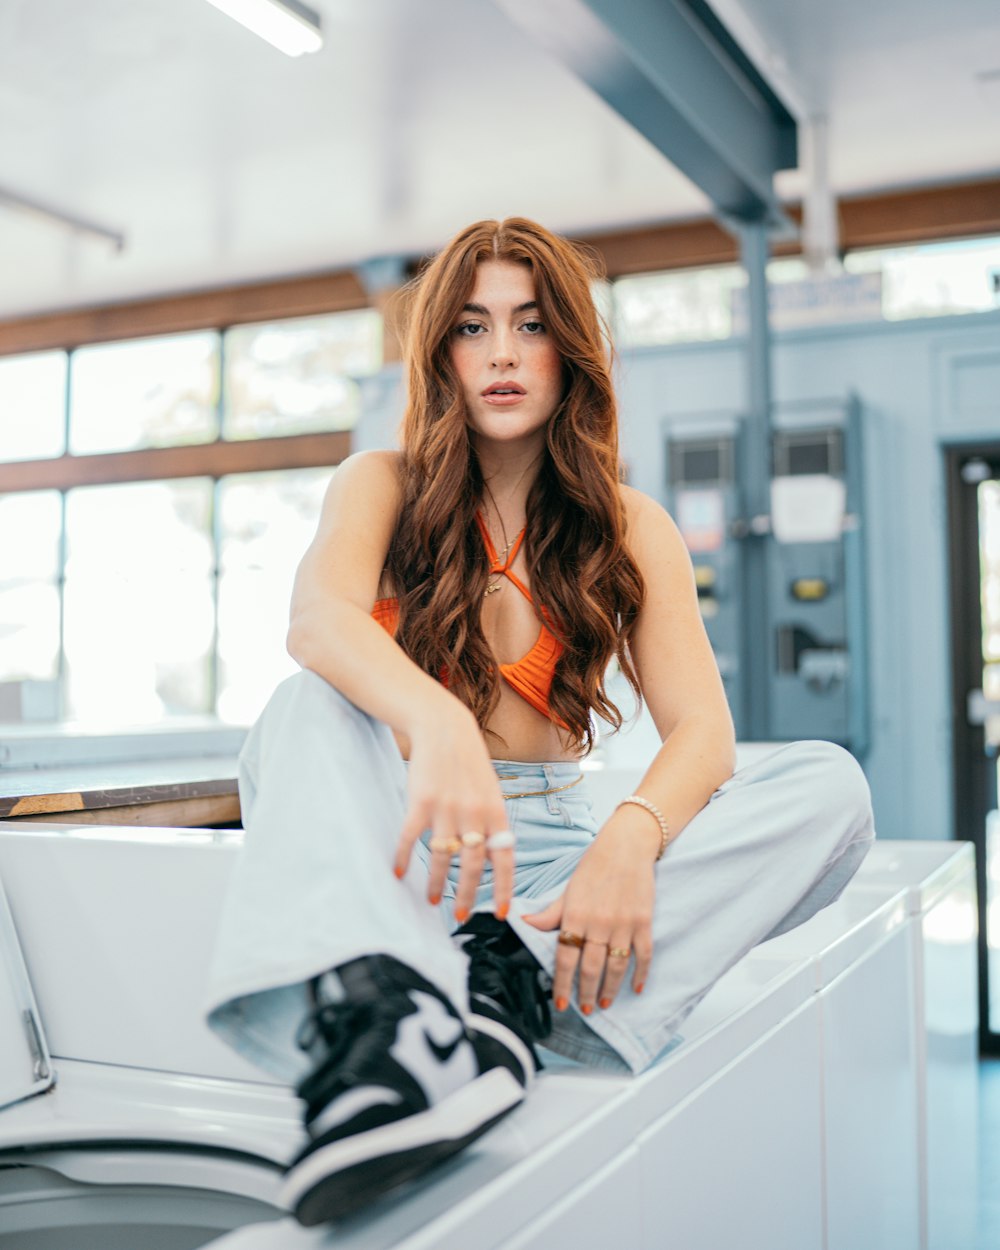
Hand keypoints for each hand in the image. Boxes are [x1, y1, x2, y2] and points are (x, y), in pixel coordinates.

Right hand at [393, 701, 512, 921]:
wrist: (444, 728)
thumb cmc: (468, 762)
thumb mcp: (490, 790)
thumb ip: (492, 821)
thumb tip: (493, 854)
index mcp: (496, 812)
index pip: (504, 859)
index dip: (503, 889)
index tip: (500, 913)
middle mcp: (474, 814)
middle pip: (473, 865)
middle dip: (466, 895)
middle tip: (459, 916)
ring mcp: (447, 809)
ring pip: (443, 857)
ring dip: (436, 883)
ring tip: (431, 900)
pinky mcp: (421, 802)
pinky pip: (412, 838)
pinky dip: (405, 857)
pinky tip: (400, 872)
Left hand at [523, 825, 655, 1012]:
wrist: (626, 845)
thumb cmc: (594, 866)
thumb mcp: (568, 889)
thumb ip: (550, 913)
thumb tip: (524, 922)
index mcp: (575, 915)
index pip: (565, 957)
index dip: (562, 983)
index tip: (560, 1003)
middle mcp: (598, 923)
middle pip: (591, 967)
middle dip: (586, 992)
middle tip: (585, 1010)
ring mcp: (623, 924)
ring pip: (616, 966)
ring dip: (610, 989)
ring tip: (604, 1003)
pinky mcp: (643, 922)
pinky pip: (643, 955)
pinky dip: (641, 974)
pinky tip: (637, 988)